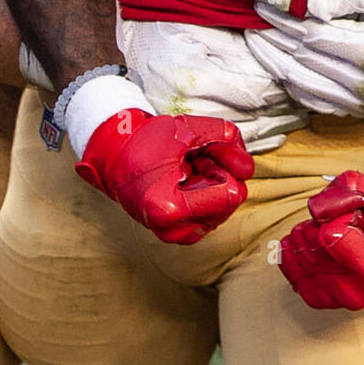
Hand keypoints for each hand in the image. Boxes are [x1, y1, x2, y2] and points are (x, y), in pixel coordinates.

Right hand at [75, 109, 253, 243]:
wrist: (116, 156)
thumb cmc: (148, 141)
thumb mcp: (188, 128)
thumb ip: (226, 139)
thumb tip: (248, 168)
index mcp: (170, 209)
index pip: (231, 194)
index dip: (223, 165)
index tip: (202, 153)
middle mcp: (173, 231)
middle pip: (231, 203)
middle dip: (219, 175)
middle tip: (193, 159)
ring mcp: (177, 236)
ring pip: (224, 210)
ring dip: (213, 185)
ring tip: (187, 169)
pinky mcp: (180, 235)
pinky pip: (213, 214)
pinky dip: (207, 195)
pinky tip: (187, 181)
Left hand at [279, 170, 363, 310]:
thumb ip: (348, 191)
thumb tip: (315, 210)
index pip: (331, 237)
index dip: (340, 215)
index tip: (358, 219)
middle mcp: (356, 294)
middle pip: (311, 242)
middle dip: (323, 221)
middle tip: (347, 225)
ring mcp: (334, 298)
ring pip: (296, 251)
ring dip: (310, 232)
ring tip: (336, 235)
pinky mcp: (316, 298)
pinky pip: (288, 263)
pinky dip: (297, 246)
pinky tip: (318, 245)